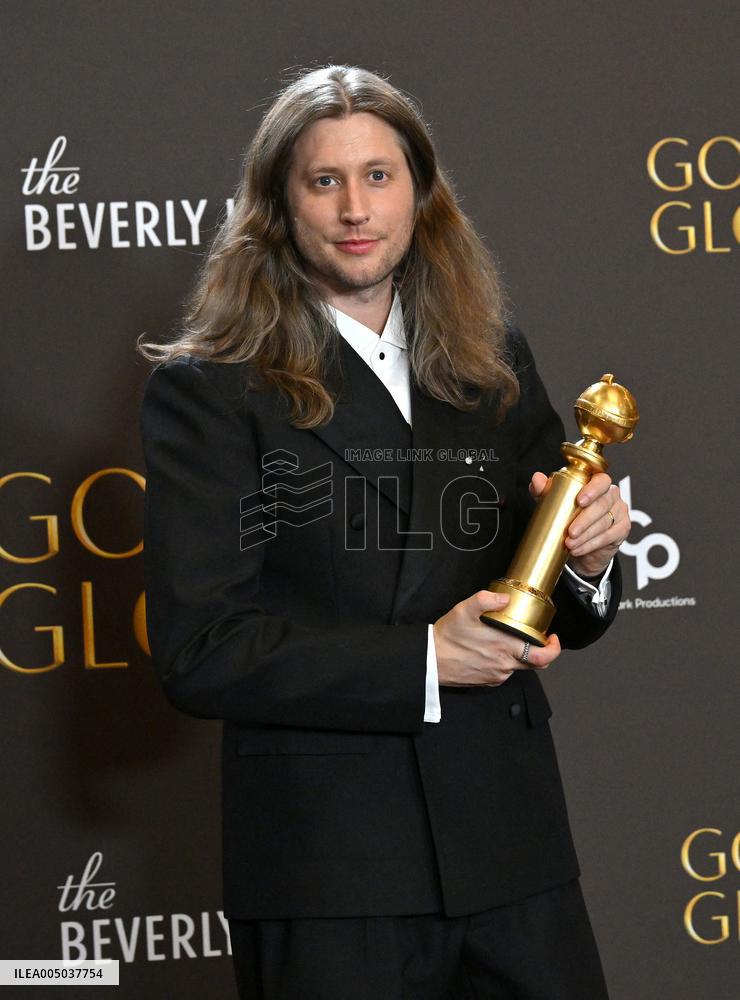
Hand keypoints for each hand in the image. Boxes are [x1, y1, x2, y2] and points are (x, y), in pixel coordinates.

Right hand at [433, 591, 560, 686]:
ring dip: (518, 654)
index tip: (552, 638)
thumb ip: (486, 600)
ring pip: (518, 666)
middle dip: (539, 650)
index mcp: (504, 647)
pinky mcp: (487, 681)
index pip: (543, 657)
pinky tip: (492, 651)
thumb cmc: (446, 637)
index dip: (554, 649)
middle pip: (535, 663)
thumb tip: (505, 598)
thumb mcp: (464, 610)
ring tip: (506, 640)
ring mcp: (496, 675)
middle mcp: (504, 665)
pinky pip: (504, 672)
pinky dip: (504, 661)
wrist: (430, 661)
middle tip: (536, 637)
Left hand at [529, 470, 630, 577]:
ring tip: (570, 543)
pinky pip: (609, 536)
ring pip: (605, 522)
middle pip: (602, 504)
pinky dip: (591, 544)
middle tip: (570, 531)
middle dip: (585, 519)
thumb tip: (537, 479)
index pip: (601, 480)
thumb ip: (544, 490)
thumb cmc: (568, 516)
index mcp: (597, 483)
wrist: (579, 545)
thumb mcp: (553, 503)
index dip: (592, 489)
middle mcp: (611, 494)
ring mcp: (620, 512)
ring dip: (586, 535)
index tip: (579, 500)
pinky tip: (578, 549)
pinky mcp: (622, 529)